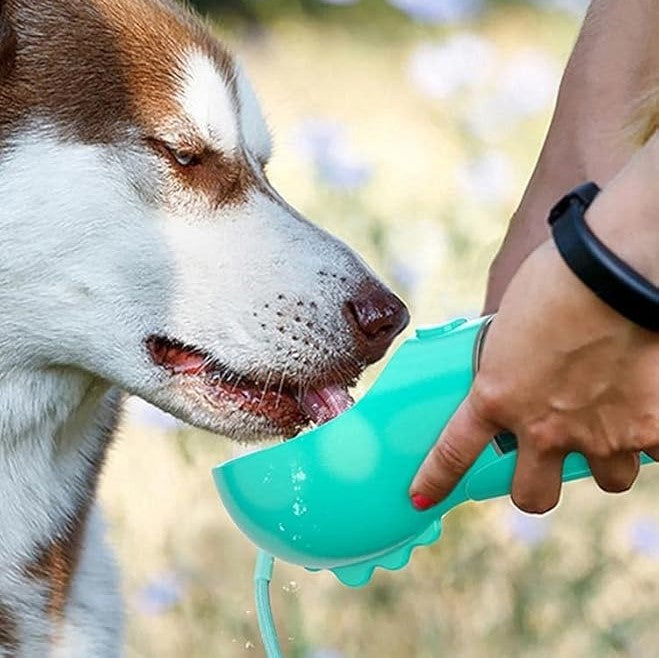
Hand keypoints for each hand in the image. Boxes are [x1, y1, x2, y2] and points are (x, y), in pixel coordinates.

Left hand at [410, 240, 658, 513]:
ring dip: (605, 458)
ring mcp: (597, 435)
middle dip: (535, 487)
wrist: (615, 270)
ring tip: (609, 422)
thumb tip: (507, 365)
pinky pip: (652, 452)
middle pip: (533, 497)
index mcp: (497, 396)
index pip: (453, 452)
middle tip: (544, 459)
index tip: (422, 498)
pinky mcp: (649, 429)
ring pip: (606, 480)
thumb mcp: (507, 325)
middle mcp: (544, 428)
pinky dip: (650, 434)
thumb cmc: (556, 280)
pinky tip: (647, 402)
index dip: (435, 480)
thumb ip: (503, 359)